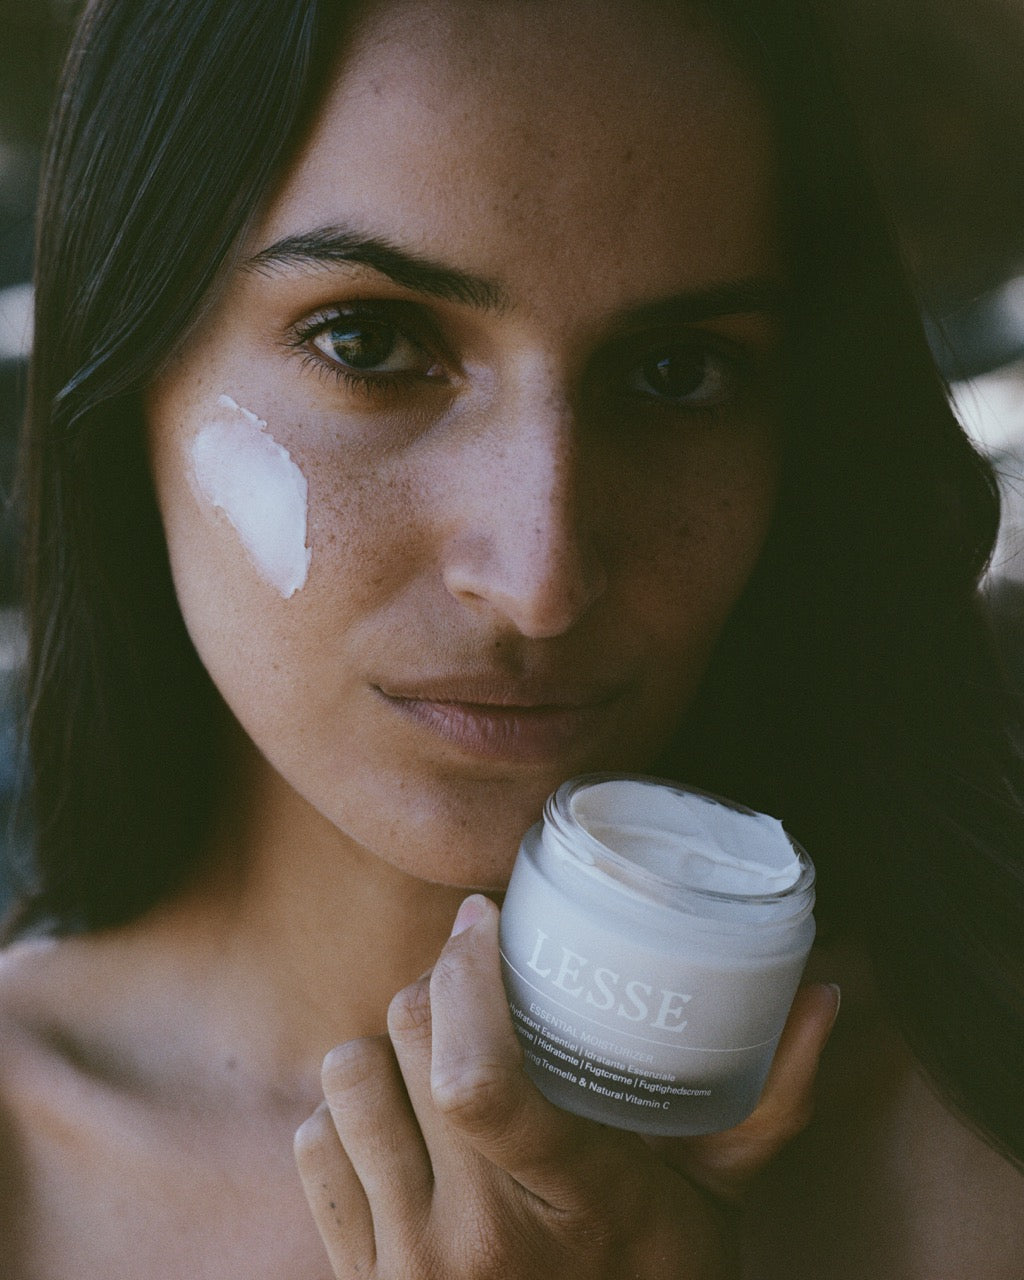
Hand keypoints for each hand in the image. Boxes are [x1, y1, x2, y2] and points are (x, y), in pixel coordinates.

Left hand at [294, 895, 838, 1278]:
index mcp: (570, 1200)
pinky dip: (347, 1114)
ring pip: (348, 1074)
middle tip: (473, 986)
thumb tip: (824, 995)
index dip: (466, 974)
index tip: (482, 919)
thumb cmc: (657, 1279)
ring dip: (387, 1046)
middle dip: (439, 987)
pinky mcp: (358, 1278)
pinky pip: (315, 1144)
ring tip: (434, 1055)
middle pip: (409, 1035)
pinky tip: (397, 1122)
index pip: (477, 1076)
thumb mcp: (717, 1202)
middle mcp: (474, 1236)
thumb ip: (769, 1103)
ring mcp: (405, 1264)